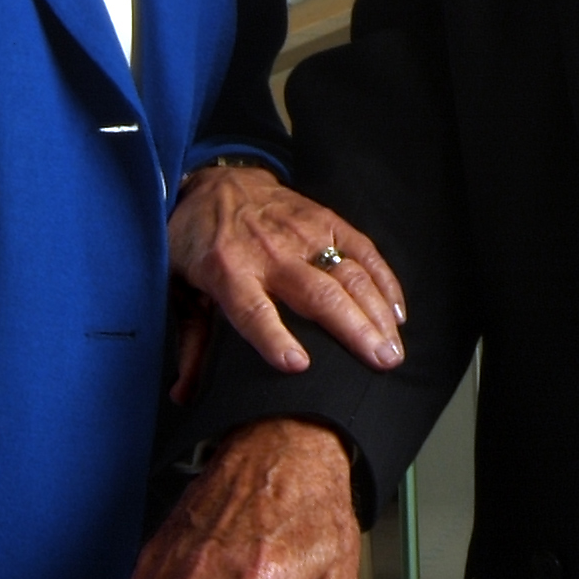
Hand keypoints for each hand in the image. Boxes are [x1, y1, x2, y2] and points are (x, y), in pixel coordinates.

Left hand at [168, 164, 404, 398]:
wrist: (216, 183)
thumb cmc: (198, 242)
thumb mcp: (181, 289)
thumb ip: (190, 342)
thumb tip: (183, 395)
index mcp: (227, 271)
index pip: (252, 309)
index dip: (274, 337)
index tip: (297, 365)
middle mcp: (269, 252)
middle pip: (318, 294)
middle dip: (354, 329)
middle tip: (380, 362)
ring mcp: (302, 234)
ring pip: (349, 274)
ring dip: (376, 312)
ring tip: (393, 348)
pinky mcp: (327, 221)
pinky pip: (363, 250)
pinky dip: (385, 281)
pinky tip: (398, 312)